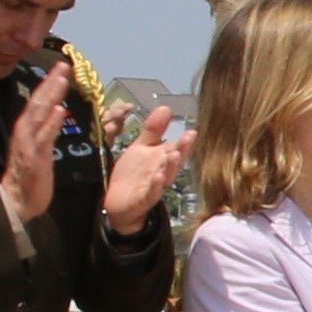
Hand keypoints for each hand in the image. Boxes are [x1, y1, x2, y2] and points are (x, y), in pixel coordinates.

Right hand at [0, 66, 65, 226]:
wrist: (17, 200)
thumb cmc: (30, 175)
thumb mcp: (38, 147)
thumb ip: (45, 130)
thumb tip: (55, 112)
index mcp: (27, 129)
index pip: (39, 102)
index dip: (49, 84)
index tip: (61, 68)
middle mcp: (25, 132)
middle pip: (38, 102)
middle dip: (51, 82)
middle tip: (64, 64)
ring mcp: (29, 143)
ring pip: (40, 114)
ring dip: (52, 96)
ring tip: (63, 79)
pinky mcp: (35, 157)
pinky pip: (44, 137)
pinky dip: (52, 122)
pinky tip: (61, 110)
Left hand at [103, 102, 191, 230]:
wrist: (118, 203)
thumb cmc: (132, 175)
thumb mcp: (141, 147)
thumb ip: (153, 129)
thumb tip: (165, 107)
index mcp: (161, 158)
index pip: (177, 147)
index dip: (184, 140)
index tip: (192, 131)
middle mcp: (161, 171)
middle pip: (175, 160)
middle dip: (182, 150)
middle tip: (189, 138)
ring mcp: (154, 186)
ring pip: (166, 176)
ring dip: (171, 166)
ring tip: (174, 154)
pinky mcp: (143, 199)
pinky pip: (151, 193)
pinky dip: (155, 186)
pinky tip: (158, 177)